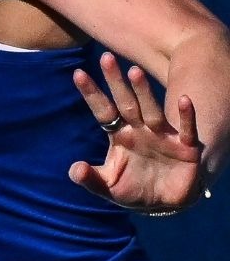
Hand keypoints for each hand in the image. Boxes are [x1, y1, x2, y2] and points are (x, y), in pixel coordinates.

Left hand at [69, 52, 205, 215]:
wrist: (165, 203)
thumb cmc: (134, 190)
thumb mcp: (108, 187)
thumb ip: (90, 179)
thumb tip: (74, 169)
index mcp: (120, 135)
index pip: (102, 110)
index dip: (91, 93)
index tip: (78, 73)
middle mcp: (140, 130)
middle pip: (125, 102)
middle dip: (116, 82)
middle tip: (105, 58)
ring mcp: (163, 136)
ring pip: (151, 109)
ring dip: (144, 91)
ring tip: (134, 72)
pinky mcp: (185, 147)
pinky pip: (186, 129)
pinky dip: (185, 115)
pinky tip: (183, 99)